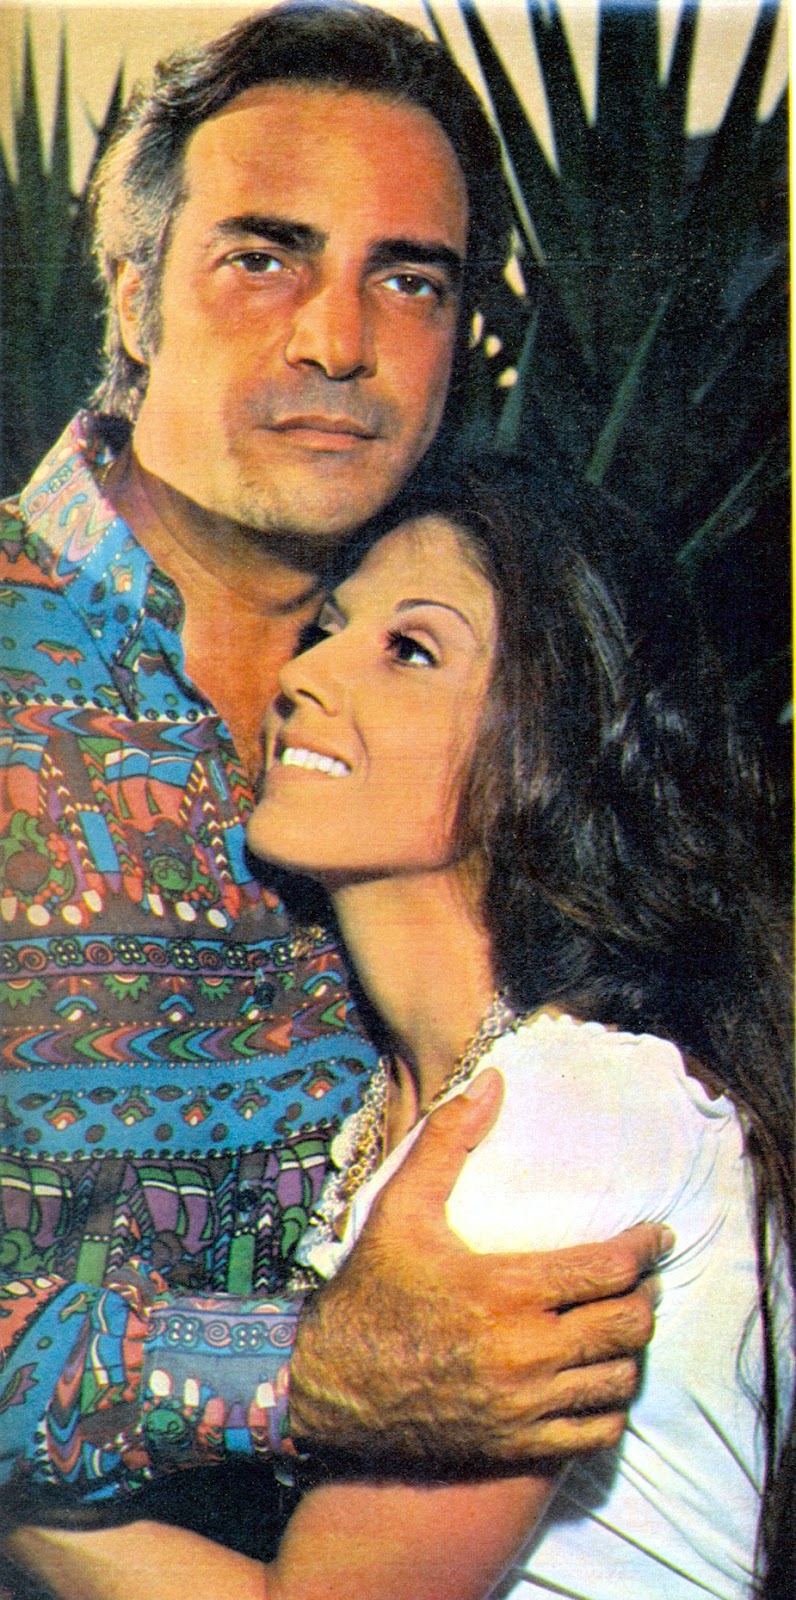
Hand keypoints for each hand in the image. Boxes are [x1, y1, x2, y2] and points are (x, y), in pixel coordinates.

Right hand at [289, 1069, 669, 1466]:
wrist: (329, 1387)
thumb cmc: (371, 1292)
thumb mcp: (401, 1208)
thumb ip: (448, 1140)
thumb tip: (492, 1080)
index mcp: (504, 1289)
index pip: (608, 1269)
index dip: (645, 1249)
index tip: (656, 1236)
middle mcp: (524, 1351)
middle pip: (627, 1325)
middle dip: (646, 1297)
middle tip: (643, 1279)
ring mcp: (523, 1405)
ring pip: (618, 1380)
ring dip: (631, 1351)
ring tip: (624, 1324)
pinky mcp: (517, 1446)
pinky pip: (594, 1433)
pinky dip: (610, 1406)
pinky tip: (600, 1379)